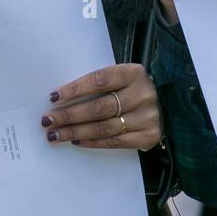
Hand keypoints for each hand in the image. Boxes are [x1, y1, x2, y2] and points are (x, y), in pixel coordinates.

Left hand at [41, 64, 163, 150]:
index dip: (75, 89)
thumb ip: (101, 84)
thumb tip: (62, 98)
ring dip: (75, 132)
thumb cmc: (134, 89)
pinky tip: (76, 141)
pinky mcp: (148, 136)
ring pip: (103, 127)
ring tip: (55, 134)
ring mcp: (147, 117)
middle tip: (47, 121)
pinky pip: (114, 142)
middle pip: (99, 107)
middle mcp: (143, 94)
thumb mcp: (123, 78)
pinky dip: (92, 142)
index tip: (53, 97)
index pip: (99, 80)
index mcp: (134, 73)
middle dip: (69, 115)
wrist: (168, 105)